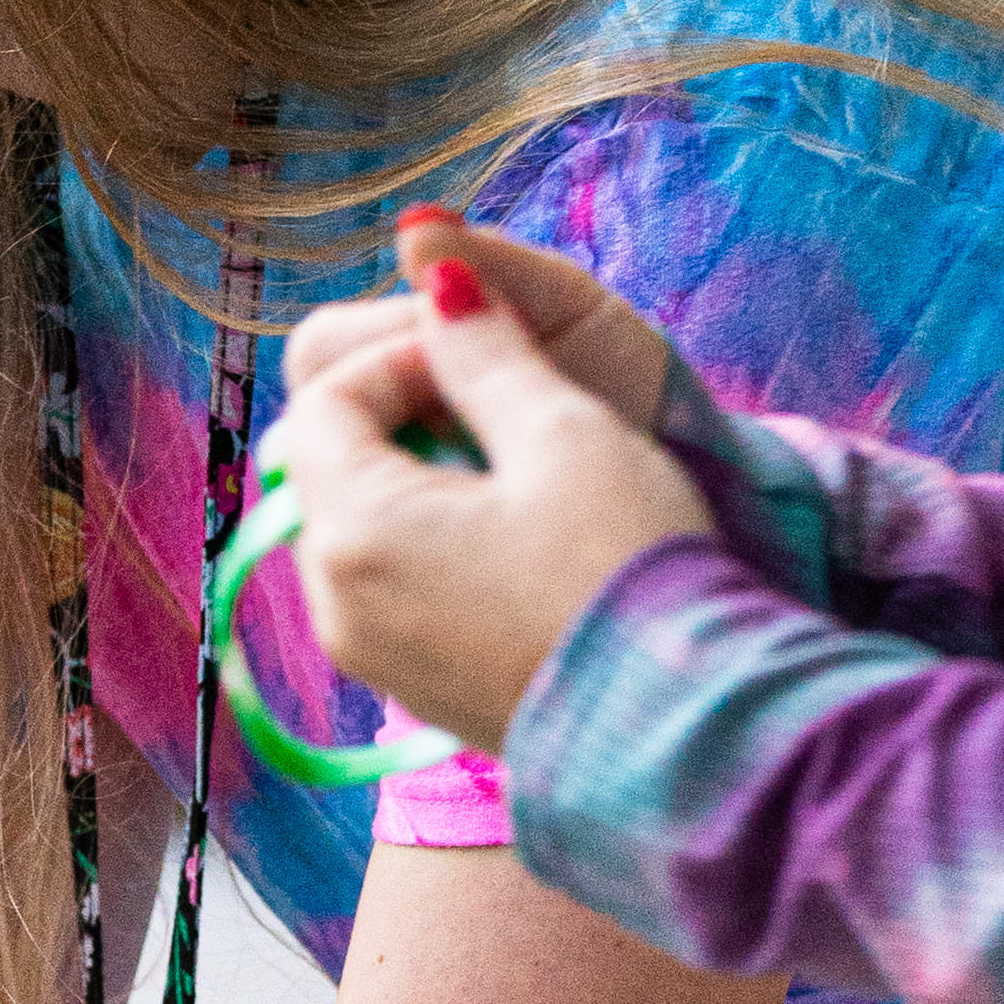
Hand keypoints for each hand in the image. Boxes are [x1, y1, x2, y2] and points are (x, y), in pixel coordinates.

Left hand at [274, 207, 711, 758]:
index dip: (400, 352)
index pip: (325, 393)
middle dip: (400, 407)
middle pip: (326, 457)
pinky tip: (512, 534)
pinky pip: (383, 580)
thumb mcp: (563, 433)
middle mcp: (332, 596)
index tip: (484, 352)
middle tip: (499, 397)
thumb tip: (435, 278)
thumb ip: (483, 350)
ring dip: (414, 470)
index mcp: (354, 526)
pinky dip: (425, 536)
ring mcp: (361, 649)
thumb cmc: (627, 568)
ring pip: (352, 518)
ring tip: (515, 464)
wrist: (678, 725)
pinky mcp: (402, 682)